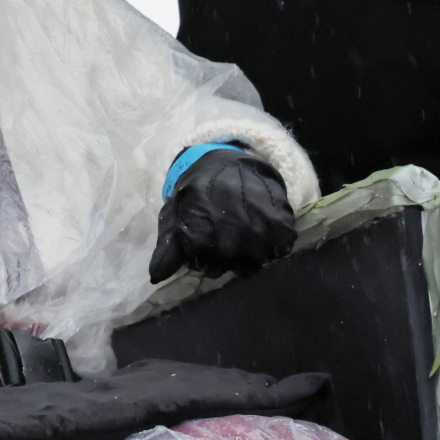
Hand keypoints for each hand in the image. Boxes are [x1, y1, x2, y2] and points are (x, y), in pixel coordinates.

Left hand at [149, 147, 297, 282]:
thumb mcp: (175, 214)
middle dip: (219, 259)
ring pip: (252, 264)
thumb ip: (167, 247)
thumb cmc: (198, 191)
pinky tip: (258, 231)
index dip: (198, 257)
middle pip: (225, 266)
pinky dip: (270, 246)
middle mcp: (232, 229)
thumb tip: (156, 277)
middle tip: (219, 239)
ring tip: (238, 235)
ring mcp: (260, 228)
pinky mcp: (283, 224)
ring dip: (244, 256)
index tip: (198, 243)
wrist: (232, 162)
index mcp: (201, 226)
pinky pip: (278, 251)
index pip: (200, 264)